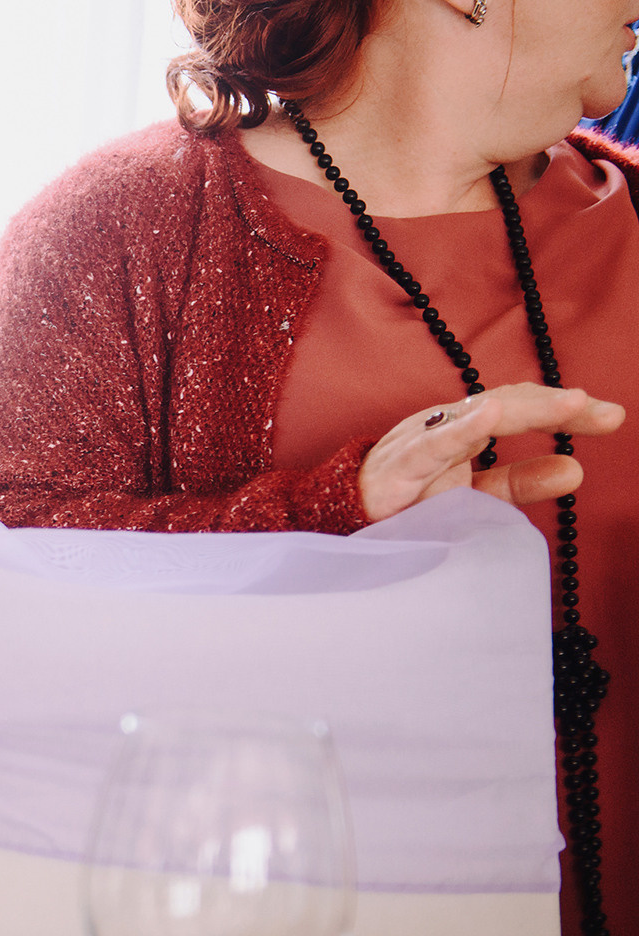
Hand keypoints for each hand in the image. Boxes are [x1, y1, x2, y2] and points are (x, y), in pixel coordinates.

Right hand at [357, 383, 623, 521]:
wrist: (336, 522)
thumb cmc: (401, 505)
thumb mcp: (471, 493)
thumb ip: (519, 481)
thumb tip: (577, 469)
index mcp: (462, 428)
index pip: (519, 407)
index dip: (563, 409)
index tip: (610, 418)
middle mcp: (442, 425)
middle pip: (506, 404)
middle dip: (557, 407)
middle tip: (607, 413)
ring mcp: (418, 443)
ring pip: (475, 417)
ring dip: (524, 409)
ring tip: (571, 405)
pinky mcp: (395, 469)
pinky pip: (428, 447)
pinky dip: (459, 431)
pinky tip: (488, 416)